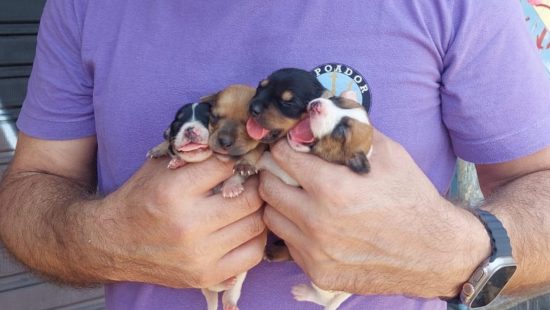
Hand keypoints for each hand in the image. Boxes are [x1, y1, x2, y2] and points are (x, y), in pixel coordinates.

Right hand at [100, 156, 265, 287]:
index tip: (242, 157)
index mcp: (173, 192)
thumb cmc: (139, 199)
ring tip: (250, 201)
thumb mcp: (159, 166)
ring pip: (256, 225)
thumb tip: (234, 139)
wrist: (111, 243)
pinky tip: (245, 227)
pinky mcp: (205, 276)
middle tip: (253, 179)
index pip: (227, 166)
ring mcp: (198, 255)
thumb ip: (194, 152)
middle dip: (255, 183)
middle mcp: (187, 225)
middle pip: (249, 198)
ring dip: (259, 209)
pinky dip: (256, 237)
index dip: (239, 158)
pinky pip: (253, 254)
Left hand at [259, 130, 490, 297]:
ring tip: (300, 197)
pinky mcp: (318, 272)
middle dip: (275, 173)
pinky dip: (295, 230)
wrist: (434, 253)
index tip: (290, 146)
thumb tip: (329, 101)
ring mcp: (315, 251)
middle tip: (289, 171)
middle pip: (267, 187)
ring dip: (281, 203)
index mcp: (332, 187)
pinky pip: (288, 244)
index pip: (281, 156)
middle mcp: (317, 222)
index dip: (284, 146)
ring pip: (272, 218)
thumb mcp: (389, 153)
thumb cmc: (411, 198)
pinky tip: (315, 224)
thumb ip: (353, 127)